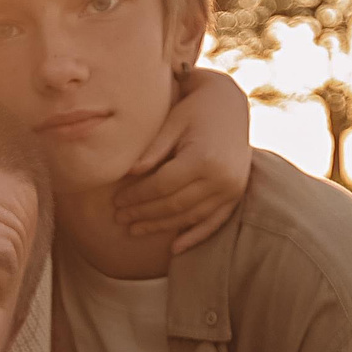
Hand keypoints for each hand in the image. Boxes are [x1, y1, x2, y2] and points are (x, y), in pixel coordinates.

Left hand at [115, 65, 251, 253]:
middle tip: (119, 218)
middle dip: (144, 213)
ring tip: (135, 230)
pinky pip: (214, 221)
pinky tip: (174, 248)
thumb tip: (128, 175)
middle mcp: (221, 177)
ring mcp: (231, 188)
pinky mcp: (236, 194)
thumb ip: (152, 150)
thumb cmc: (194, 109)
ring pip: (190, 216)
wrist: (230, 103)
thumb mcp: (171, 123)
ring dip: (161, 226)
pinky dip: (194, 236)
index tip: (115, 201)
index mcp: (203, 158)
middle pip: (174, 204)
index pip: (161, 186)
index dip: (136, 197)